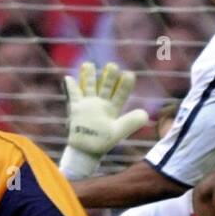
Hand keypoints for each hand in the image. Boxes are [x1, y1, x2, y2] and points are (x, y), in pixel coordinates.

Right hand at [60, 61, 149, 179]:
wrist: (87, 151)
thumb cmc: (103, 142)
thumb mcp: (119, 131)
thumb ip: (132, 122)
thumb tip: (145, 114)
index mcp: (113, 108)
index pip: (121, 93)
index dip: (125, 85)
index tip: (129, 74)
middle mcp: (101, 103)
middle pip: (106, 85)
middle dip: (109, 76)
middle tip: (113, 66)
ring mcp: (89, 104)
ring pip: (89, 86)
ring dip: (89, 75)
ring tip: (89, 64)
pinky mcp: (77, 109)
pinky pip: (74, 95)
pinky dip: (71, 87)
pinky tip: (69, 78)